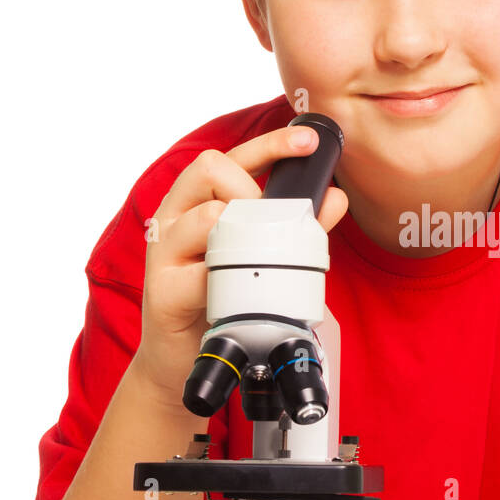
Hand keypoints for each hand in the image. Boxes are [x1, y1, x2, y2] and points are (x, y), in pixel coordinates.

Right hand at [134, 125, 348, 406]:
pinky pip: (200, 271)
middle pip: (209, 167)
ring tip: (258, 259)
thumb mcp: (262, 258)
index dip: (271, 143)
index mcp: (198, 202)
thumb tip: (335, 198)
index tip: (309, 141)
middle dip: (252, 187)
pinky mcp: (163, 289)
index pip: (233, 156)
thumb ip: (297, 228)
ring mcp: (165, 252)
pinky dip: (229, 277)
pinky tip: (237, 290)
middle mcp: (175, 217)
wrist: (182, 358)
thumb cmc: (221, 301)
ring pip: (205, 214)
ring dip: (244, 230)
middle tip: (272, 221)